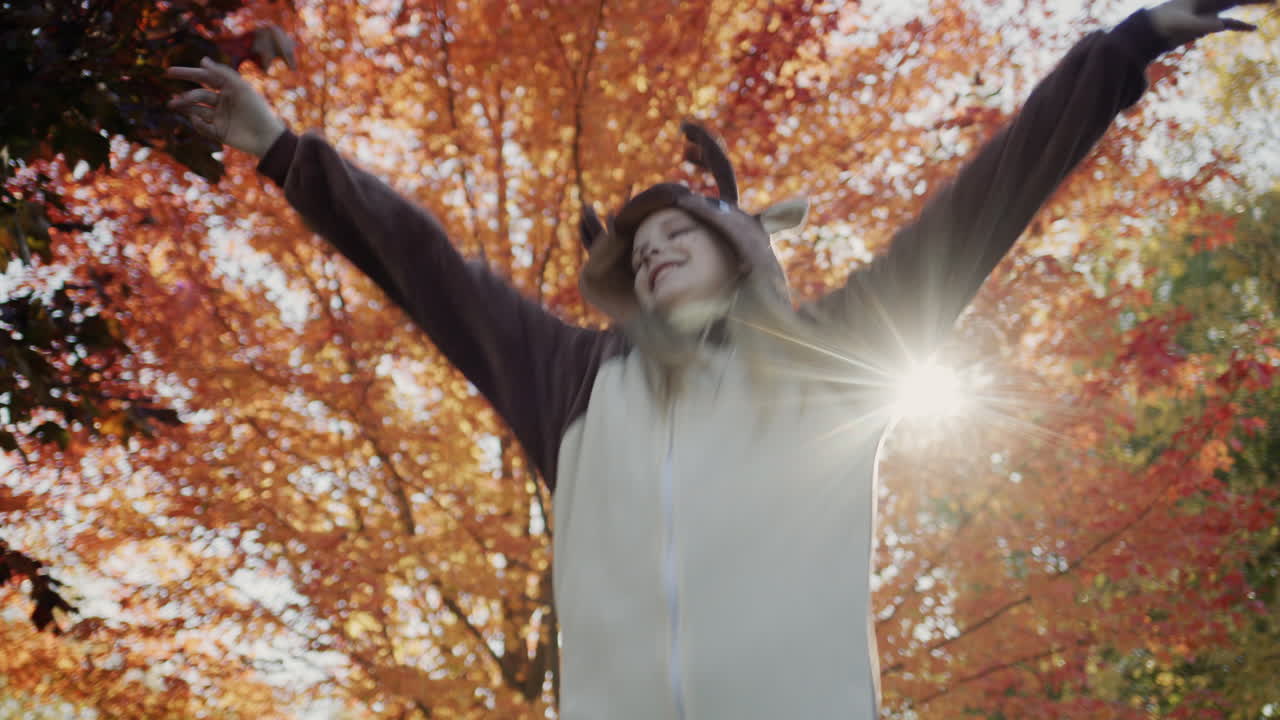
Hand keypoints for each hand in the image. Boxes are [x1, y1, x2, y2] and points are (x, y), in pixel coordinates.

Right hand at [165, 57, 287, 157]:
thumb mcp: (241, 87)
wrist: (267, 137)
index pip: (204, 78)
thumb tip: (202, 60)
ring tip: (172, 105)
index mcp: (228, 89)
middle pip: (198, 95)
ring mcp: (219, 117)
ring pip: (197, 110)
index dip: (187, 74)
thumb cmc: (257, 109)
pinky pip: (203, 127)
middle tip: (173, 98)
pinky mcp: (219, 132)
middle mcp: (222, 102)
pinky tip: (197, 120)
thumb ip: (222, 73)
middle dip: (185, 95)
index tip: (169, 72)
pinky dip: (198, 123)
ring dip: (185, 107)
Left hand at [1148, 0, 1269, 45]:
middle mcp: (1210, 1)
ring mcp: (1210, 12)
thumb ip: (1201, 24)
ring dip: (1254, 4)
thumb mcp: (1182, 24)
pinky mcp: (1208, 24)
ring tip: (1273, 3)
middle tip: (1275, 0)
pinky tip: (1253, 29)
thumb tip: (1222, 26)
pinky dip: (1241, 25)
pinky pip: (1230, 23)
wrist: (1150, 32)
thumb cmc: (1163, 24)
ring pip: (1237, 6)